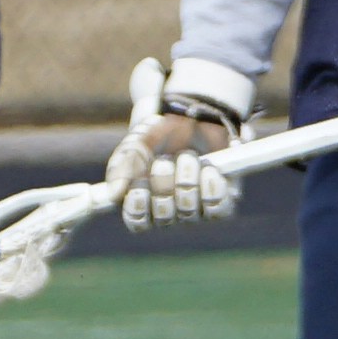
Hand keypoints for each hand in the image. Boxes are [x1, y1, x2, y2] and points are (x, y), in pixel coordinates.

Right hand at [111, 54, 248, 228]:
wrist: (193, 116)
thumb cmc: (159, 134)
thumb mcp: (136, 144)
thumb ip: (122, 167)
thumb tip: (114, 194)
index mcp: (143, 201)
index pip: (138, 222)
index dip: (138, 209)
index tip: (139, 188)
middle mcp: (170, 211)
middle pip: (164, 216)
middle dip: (164, 185)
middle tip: (165, 160)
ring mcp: (196, 208)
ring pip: (189, 211)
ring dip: (187, 180)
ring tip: (188, 157)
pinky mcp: (222, 201)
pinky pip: (218, 209)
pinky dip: (212, 189)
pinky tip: (209, 170)